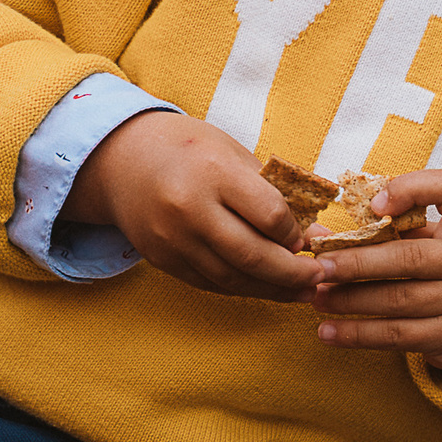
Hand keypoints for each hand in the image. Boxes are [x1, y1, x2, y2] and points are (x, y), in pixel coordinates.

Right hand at [62, 110, 323, 301]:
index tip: (310, 239)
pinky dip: (241, 288)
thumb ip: (272, 194)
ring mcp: (172, 239)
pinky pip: (209, 283)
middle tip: (320, 279)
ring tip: (299, 292)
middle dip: (293, 274)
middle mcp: (190, 210)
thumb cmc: (189, 149)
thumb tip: (315, 234)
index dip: (296, 234)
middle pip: (253, 256)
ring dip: (271, 289)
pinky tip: (264, 288)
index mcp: (215, 173)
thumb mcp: (234, 154)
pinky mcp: (161, 260)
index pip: (270, 216)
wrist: (121, 159)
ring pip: (231, 279)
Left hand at [309, 170, 441, 394]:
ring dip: (349, 300)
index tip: (374, 205)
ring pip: (397, 300)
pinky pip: (398, 336)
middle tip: (318, 266)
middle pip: (409, 257)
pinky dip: (358, 334)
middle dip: (355, 262)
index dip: (410, 189)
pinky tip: (329, 332)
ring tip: (316, 296)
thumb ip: (402, 229)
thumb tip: (323, 234)